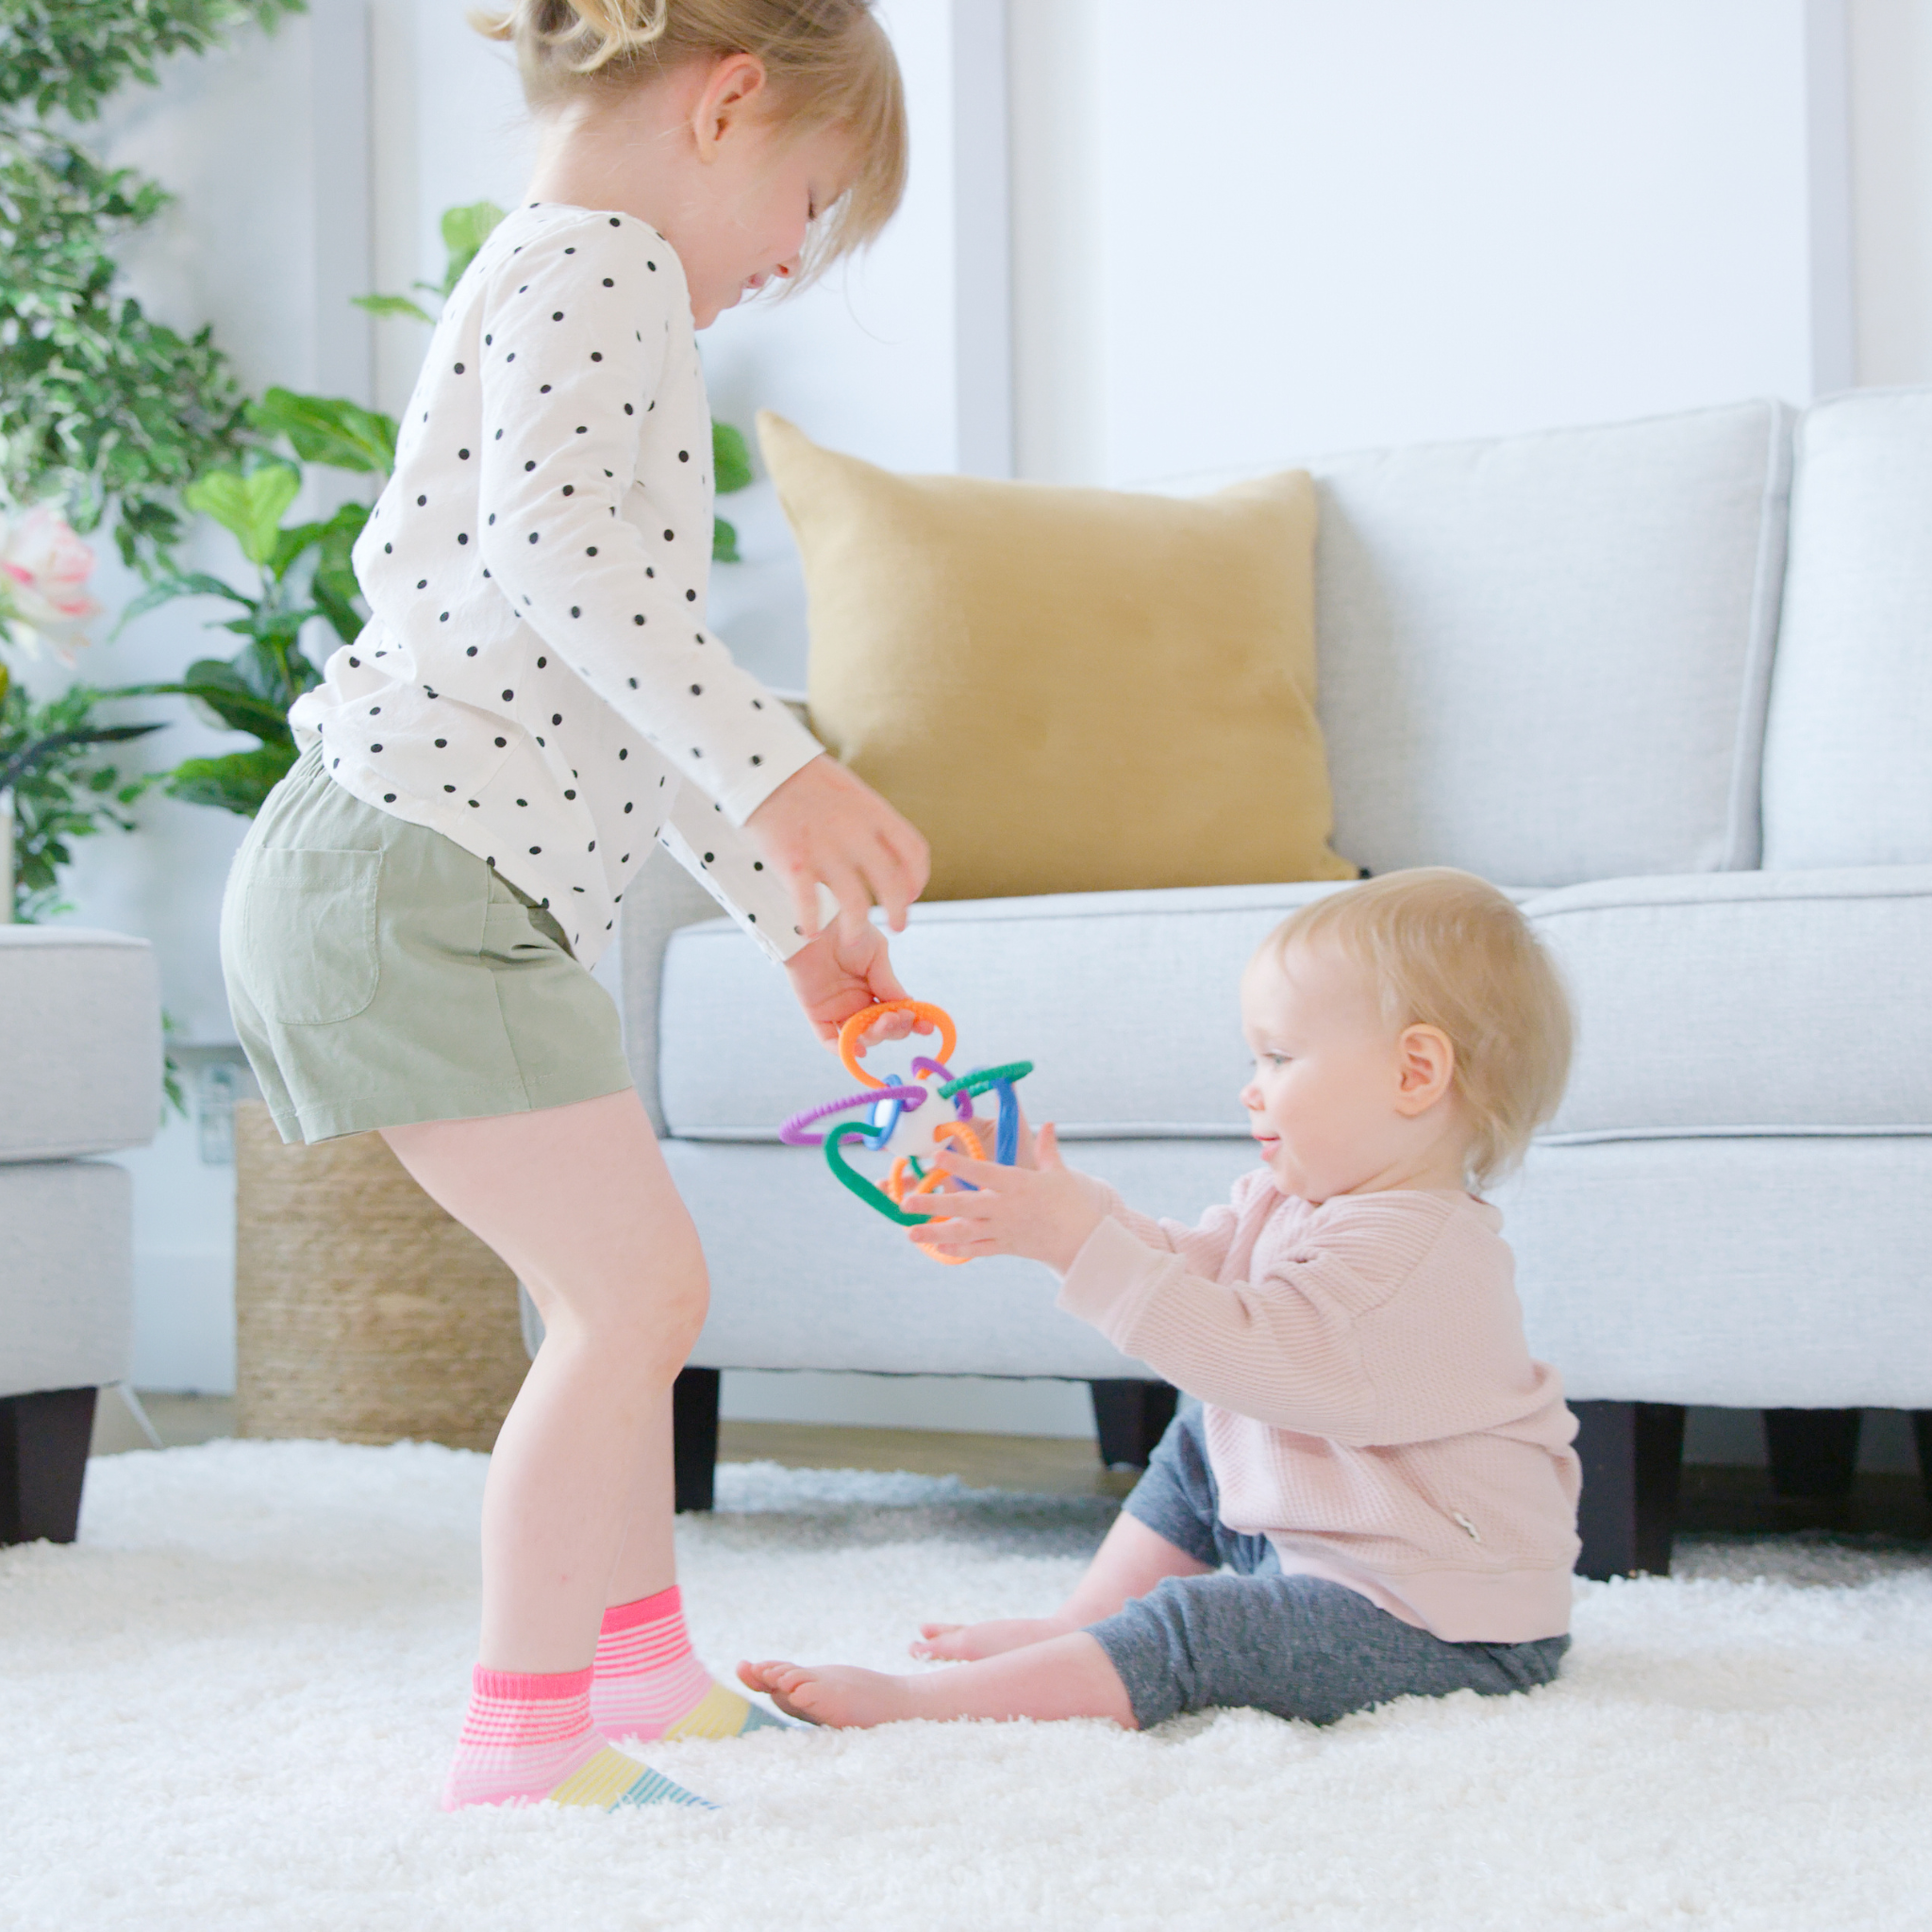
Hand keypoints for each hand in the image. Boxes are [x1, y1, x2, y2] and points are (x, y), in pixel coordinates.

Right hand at [745, 753, 928, 941]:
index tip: (911, 894)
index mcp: (874, 812)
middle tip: (897, 928)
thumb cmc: (803, 778)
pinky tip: (810, 934)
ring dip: (857, 929)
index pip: (914, 852)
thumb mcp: (849, 791)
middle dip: (899, 912)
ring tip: (853, 939)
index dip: (918, 879)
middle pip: (892, 884)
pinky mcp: (794, 862)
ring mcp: (826, 850)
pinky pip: (809, 905)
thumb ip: (867, 820)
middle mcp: (856, 834)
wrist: (761, 763)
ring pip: (855, 905)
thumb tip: (882, 846)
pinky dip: (811, 924)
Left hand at [784, 921, 933, 1049]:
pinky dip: (844, 1050)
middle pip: (881, 1029)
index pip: (896, 1012)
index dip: (912, 1022)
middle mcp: (858, 1003)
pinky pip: (830, 1040)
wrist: (816, 923)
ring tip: (886, 1020)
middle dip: (895, 1028)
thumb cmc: (847, 930)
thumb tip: (908, 1006)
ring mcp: (838, 1010)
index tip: (927, 1027)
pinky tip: (861, 1050)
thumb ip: (888, 982)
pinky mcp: (817, 1014)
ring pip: (861, 1037)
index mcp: (875, 988)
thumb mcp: (876, 954)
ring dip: (877, 1035)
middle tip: (900, 1017)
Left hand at [909, 1124, 1110, 1272]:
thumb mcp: (1059, 1172)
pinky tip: (935, 1246)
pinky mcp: (1005, 1247)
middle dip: (934, 1204)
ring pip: (965, 1232)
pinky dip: (957, 1248)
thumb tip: (1048, 1123)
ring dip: (936, 1232)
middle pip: (965, 1205)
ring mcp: (1003, 1230)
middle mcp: (1006, 1209)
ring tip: (909, 1232)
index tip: (937, 1155)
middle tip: (906, 1202)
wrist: (1083, 1243)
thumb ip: (1047, 1148)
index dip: (961, 1163)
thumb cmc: (1071, 1204)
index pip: (985, 1172)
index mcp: (1018, 1185)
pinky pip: (977, 1249)